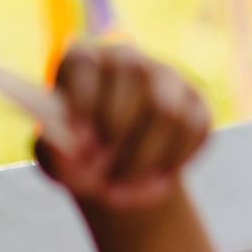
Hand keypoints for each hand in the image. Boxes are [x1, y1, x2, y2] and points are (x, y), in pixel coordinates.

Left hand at [39, 41, 210, 210]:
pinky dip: (175, 162)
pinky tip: (153, 182)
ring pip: (168, 114)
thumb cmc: (75, 152)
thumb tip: (76, 155)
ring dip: (146, 161)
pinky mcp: (196, 101)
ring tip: (126, 192)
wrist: (113, 160)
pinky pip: (196, 130)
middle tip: (104, 185)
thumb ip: (56, 153)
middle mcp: (128, 58)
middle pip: (132, 91)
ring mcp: (167, 76)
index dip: (83, 107)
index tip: (78, 147)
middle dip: (118, 146)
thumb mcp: (54, 155)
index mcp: (83, 60)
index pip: (86, 68)